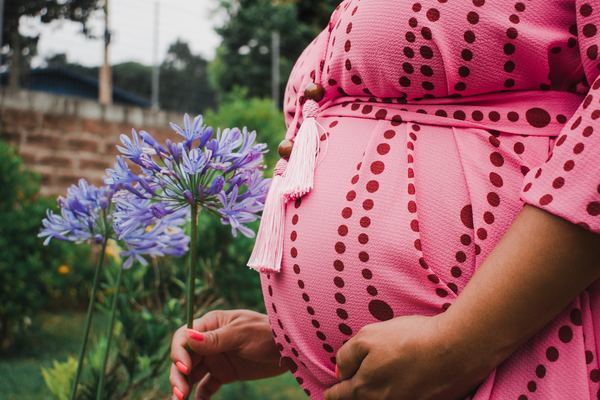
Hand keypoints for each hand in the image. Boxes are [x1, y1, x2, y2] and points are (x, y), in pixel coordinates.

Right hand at [170, 309, 287, 399]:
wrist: (289, 348)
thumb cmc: (267, 332)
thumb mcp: (242, 333)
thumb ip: (216, 339)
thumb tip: (188, 337)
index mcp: (210, 324)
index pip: (184, 337)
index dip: (179, 352)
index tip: (184, 368)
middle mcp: (209, 341)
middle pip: (184, 358)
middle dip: (178, 375)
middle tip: (180, 394)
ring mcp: (216, 358)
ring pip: (191, 374)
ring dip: (183, 387)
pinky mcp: (224, 373)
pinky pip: (206, 386)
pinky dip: (200, 396)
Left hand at [324, 315, 492, 399]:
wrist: (456, 349)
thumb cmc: (409, 339)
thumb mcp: (367, 337)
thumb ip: (346, 356)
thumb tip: (340, 372)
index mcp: (363, 390)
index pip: (338, 397)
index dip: (333, 390)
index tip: (332, 389)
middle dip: (354, 394)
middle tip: (353, 385)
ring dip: (377, 393)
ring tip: (382, 378)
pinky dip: (399, 394)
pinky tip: (405, 381)